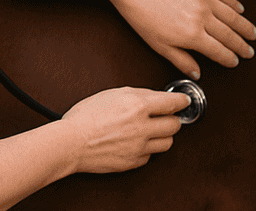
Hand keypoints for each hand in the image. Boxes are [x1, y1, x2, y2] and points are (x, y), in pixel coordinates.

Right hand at [61, 87, 189, 173]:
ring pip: (168, 143)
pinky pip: (150, 155)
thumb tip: (156, 97)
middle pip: (175, 125)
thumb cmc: (86, 116)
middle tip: (165, 116)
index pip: (173, 103)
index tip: (184, 101)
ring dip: (163, 136)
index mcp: (138, 106)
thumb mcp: (112, 93)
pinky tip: (137, 142)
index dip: (181, 101)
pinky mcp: (134, 162)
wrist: (71, 142)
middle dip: (172, 119)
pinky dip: (147, 149)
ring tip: (152, 131)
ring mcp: (139, 147)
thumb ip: (138, 94)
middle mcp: (142, 127)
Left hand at [108, 0, 255, 79]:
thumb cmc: (141, 14)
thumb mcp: (158, 44)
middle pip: (229, 34)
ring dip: (244, 26)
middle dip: (242, 45)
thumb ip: (181, 60)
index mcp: (192, 35)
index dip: (230, 58)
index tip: (236, 62)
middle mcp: (202, 16)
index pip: (219, 51)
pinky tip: (239, 9)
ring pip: (231, 15)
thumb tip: (196, 73)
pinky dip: (234, 3)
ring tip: (252, 33)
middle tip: (250, 51)